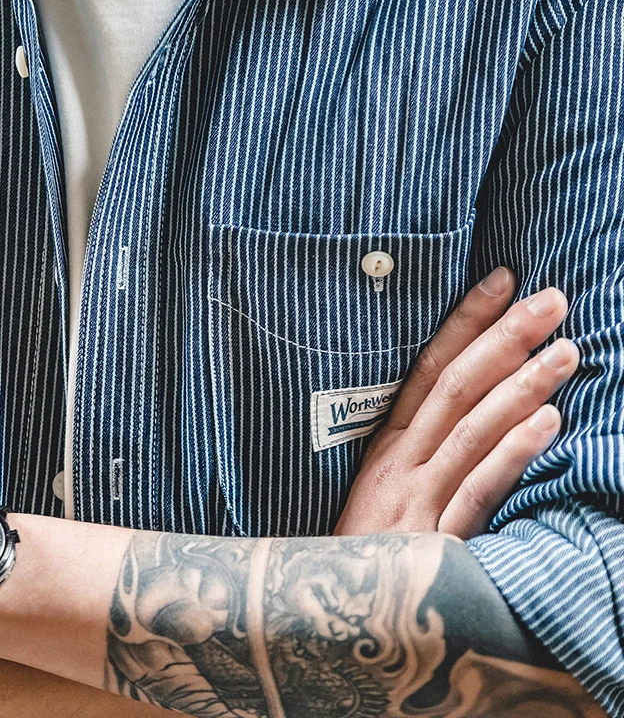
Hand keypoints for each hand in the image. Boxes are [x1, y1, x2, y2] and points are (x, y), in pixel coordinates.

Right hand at [334, 267, 578, 538]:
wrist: (327, 612)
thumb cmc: (365, 546)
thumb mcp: (383, 488)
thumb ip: (421, 448)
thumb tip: (475, 404)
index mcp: (386, 443)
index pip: (428, 369)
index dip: (465, 322)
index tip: (500, 282)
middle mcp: (400, 461)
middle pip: (455, 388)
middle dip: (503, 339)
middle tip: (550, 300)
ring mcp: (416, 498)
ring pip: (471, 430)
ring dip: (521, 385)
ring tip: (567, 350)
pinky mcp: (434, 540)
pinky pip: (477, 489)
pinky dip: (512, 452)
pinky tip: (550, 423)